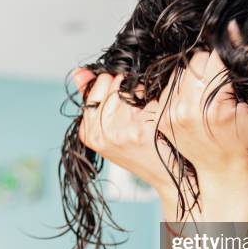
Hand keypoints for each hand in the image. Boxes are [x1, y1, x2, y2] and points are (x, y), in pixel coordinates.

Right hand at [73, 69, 196, 206]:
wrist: (168, 176)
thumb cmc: (141, 150)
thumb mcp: (109, 130)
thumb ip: (91, 99)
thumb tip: (79, 72)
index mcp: (88, 133)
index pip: (97, 87)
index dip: (113, 88)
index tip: (122, 103)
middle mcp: (101, 133)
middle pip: (112, 83)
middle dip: (126, 88)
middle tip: (136, 110)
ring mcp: (120, 131)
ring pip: (130, 87)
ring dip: (142, 92)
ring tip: (147, 114)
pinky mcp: (142, 129)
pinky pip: (146, 95)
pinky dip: (155, 99)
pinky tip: (157, 116)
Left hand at [157, 24, 247, 192]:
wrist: (226, 174)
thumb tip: (232, 29)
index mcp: (211, 105)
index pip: (211, 57)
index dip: (224, 62)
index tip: (231, 78)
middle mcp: (185, 110)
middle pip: (192, 63)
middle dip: (208, 69)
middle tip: (220, 91)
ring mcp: (169, 116)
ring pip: (178, 74)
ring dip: (193, 80)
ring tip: (207, 102)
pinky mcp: (160, 121)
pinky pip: (168, 90)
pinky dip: (181, 92)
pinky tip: (194, 108)